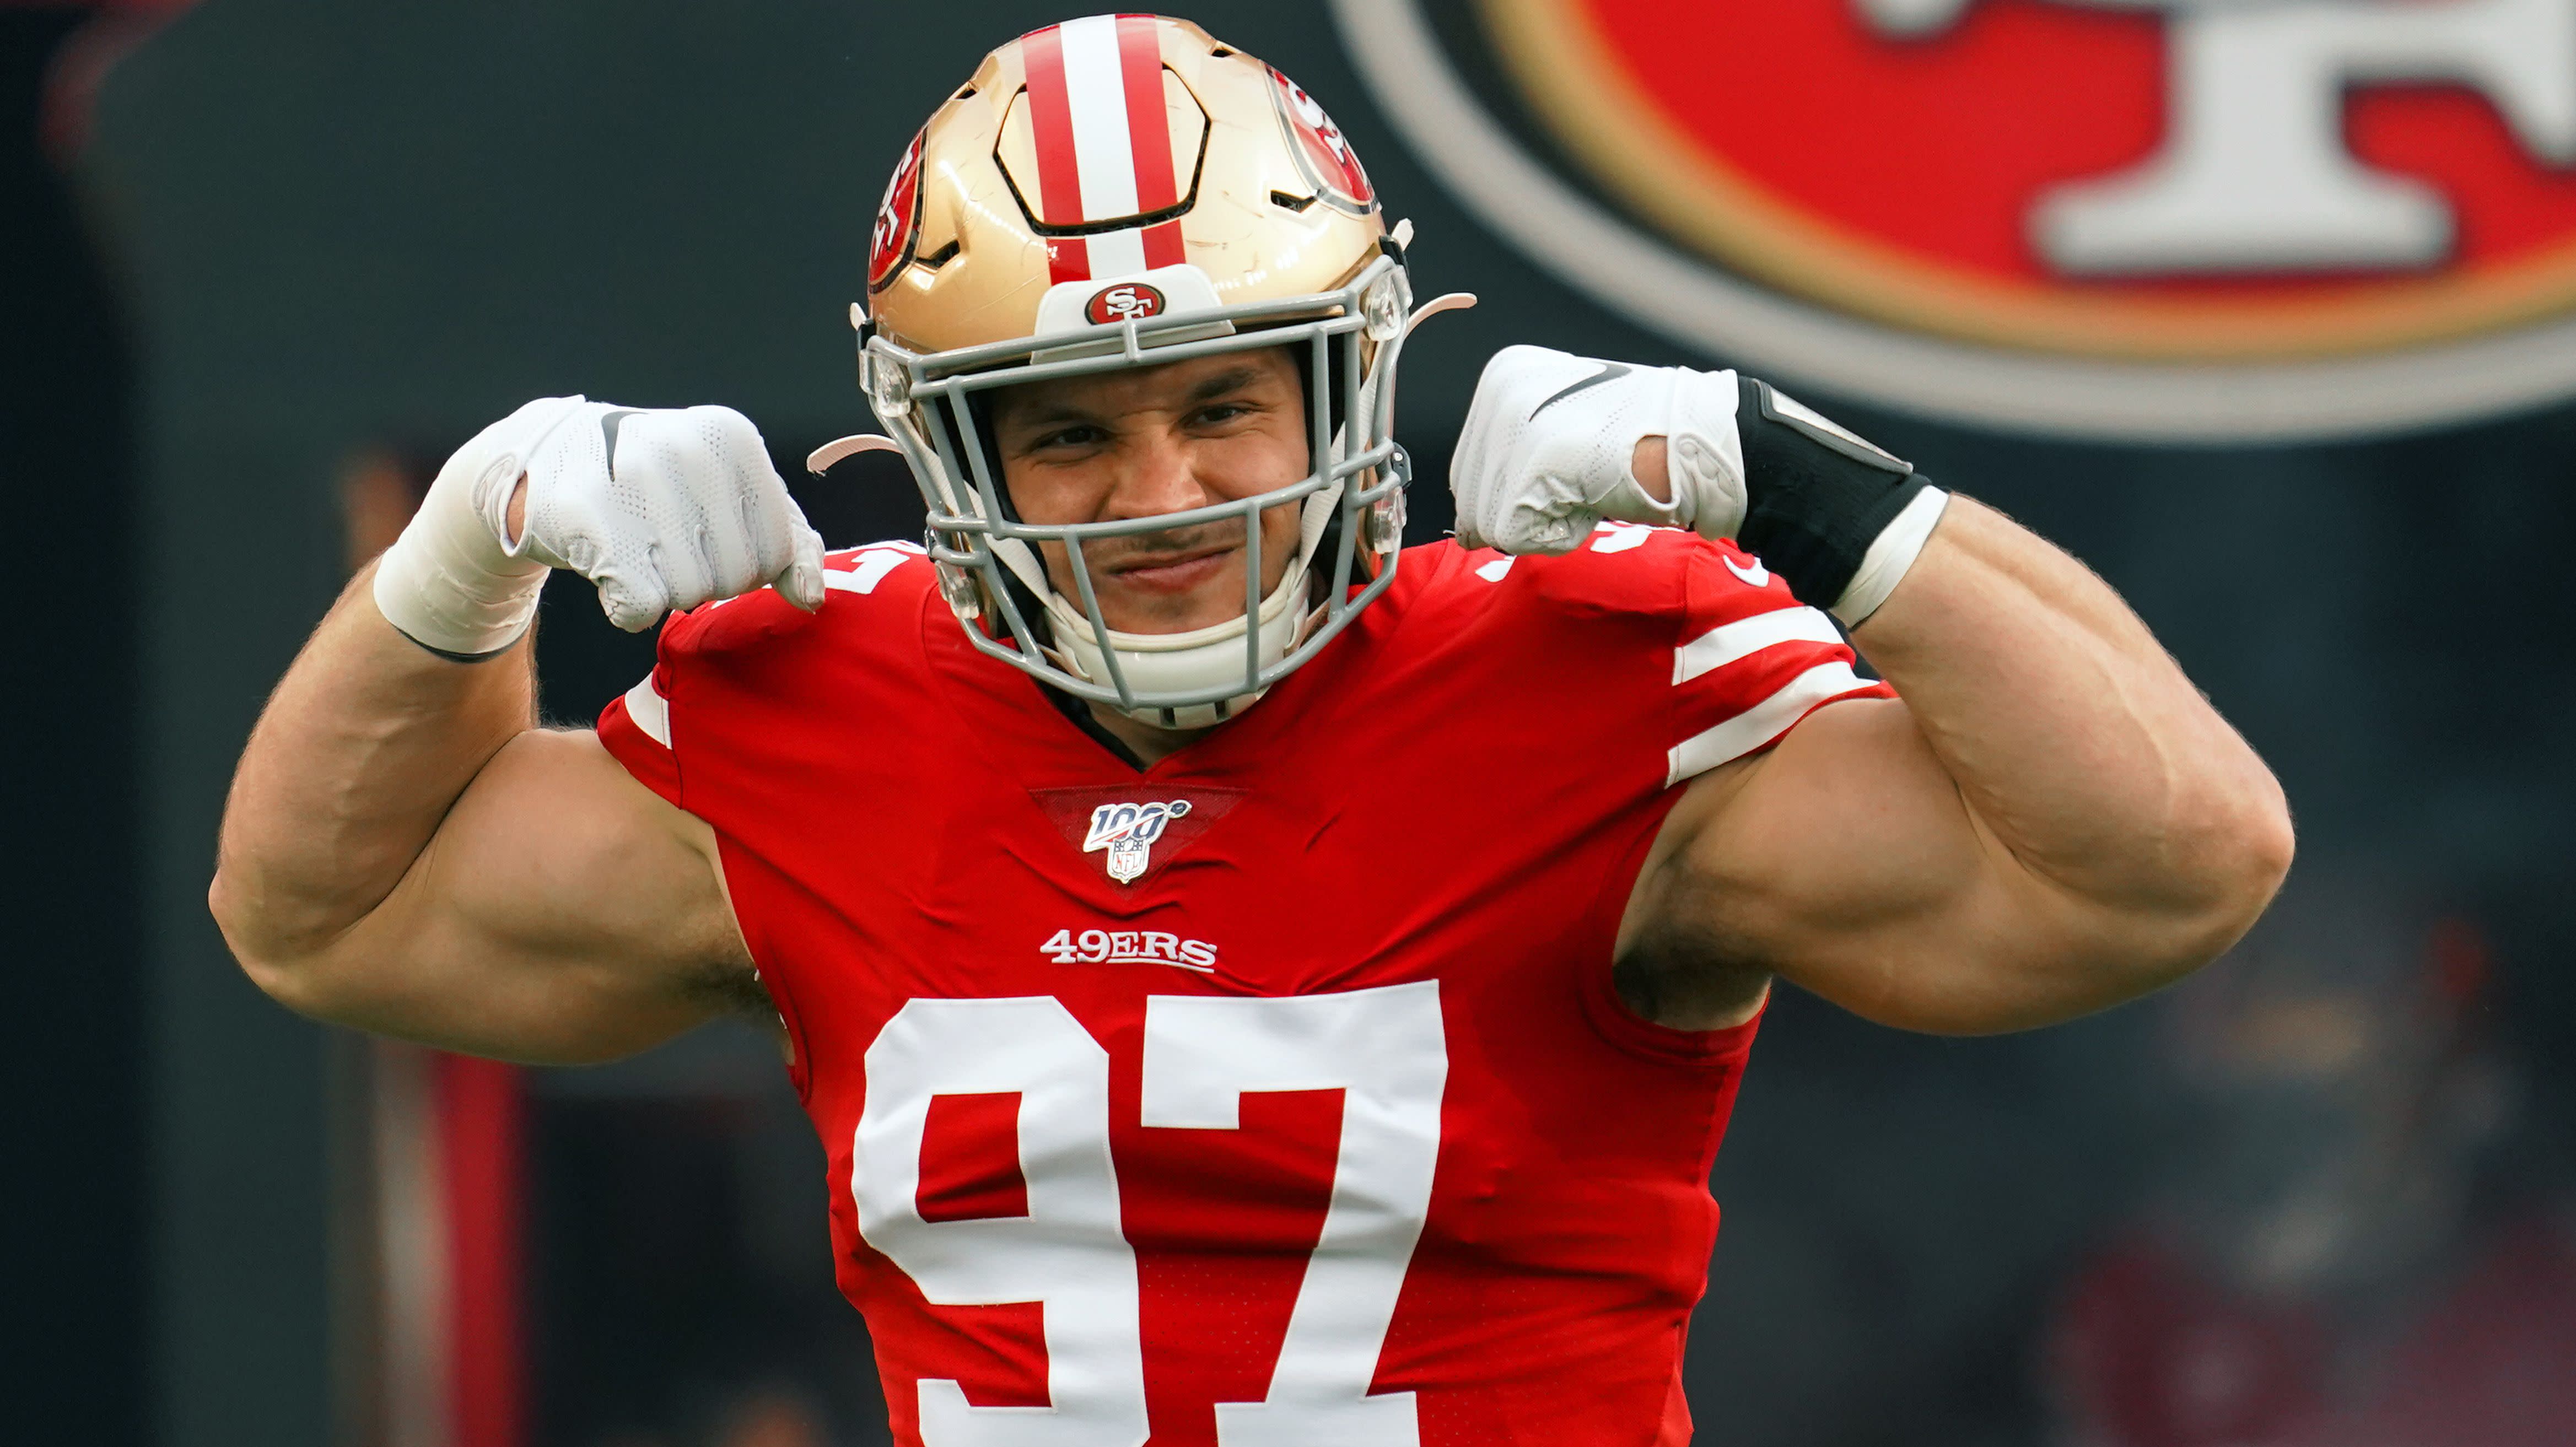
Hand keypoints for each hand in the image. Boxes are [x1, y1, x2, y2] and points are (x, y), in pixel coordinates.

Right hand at [374, 396, 826, 653]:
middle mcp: (688, 449)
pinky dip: (627, 607)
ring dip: (664, 592)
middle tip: (666, 546)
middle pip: (736, 576)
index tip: (708, 538)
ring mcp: (636, 480)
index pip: (779, 549)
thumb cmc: (653, 485)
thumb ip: (786, 541)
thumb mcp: (728, 494)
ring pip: (690, 595)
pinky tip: (610, 571)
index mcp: (733, 437)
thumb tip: (810, 597)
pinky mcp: (588, 519)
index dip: (747, 564)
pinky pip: (640, 607)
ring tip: (637, 550)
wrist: (543, 461)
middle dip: (706, 579)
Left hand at [1449, 345, 1745, 554]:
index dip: (1517, 493)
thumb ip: (1510, 462)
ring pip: (1486, 521)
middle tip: (1582, 481)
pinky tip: (1591, 499)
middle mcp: (1500, 391)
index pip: (1467, 471)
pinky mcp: (1536, 458)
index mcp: (1502, 376)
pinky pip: (1512, 535)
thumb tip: (1464, 528)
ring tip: (1588, 486)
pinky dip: (1556, 535)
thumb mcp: (1561, 426)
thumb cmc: (1639, 442)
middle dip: (1524, 510)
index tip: (1571, 469)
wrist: (1702, 439)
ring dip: (1542, 523)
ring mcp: (1517, 422)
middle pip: (1469, 497)